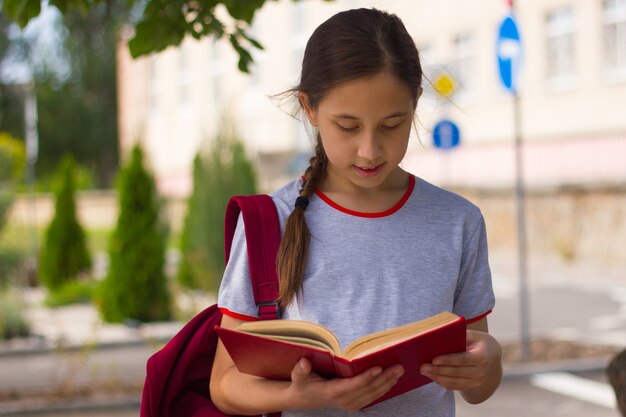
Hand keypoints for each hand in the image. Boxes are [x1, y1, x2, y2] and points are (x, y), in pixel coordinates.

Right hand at [287, 358, 404, 411]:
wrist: (304, 399)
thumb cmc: (303, 383)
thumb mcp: (298, 376)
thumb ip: (300, 370)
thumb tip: (304, 362)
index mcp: (332, 392)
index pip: (353, 386)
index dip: (366, 378)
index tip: (378, 368)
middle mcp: (344, 400)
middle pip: (368, 390)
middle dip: (384, 378)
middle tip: (398, 367)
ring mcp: (351, 404)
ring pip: (373, 394)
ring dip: (388, 383)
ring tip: (399, 371)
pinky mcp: (355, 404)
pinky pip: (372, 397)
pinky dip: (384, 389)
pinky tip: (393, 380)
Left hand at [419, 330, 501, 400]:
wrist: (493, 357)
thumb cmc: (479, 342)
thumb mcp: (474, 335)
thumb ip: (460, 335)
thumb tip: (440, 335)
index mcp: (482, 357)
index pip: (463, 360)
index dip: (448, 360)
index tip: (434, 360)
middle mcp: (481, 372)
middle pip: (456, 372)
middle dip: (438, 370)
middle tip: (422, 366)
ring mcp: (477, 381)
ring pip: (454, 382)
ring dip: (437, 377)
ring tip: (423, 371)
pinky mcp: (471, 386)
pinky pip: (454, 386)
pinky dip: (442, 382)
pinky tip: (432, 376)